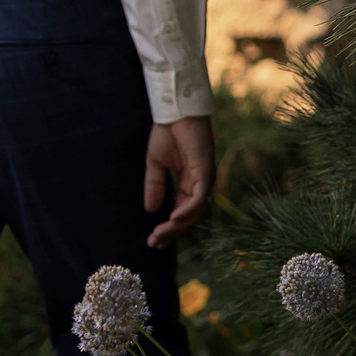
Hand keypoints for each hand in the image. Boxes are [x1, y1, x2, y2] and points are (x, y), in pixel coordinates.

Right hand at [144, 115, 216, 246]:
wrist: (174, 112)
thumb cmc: (167, 133)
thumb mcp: (155, 164)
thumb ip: (155, 186)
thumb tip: (150, 210)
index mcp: (189, 182)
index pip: (181, 211)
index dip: (168, 228)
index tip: (153, 240)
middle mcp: (199, 183)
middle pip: (189, 217)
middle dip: (172, 232)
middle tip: (154, 243)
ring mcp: (204, 178)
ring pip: (195, 211)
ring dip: (178, 225)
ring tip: (160, 234)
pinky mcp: (205, 170)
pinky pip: (198, 196)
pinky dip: (187, 210)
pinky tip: (173, 219)